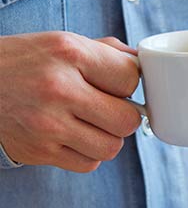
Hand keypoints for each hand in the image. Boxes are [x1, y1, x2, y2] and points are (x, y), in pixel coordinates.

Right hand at [0, 31, 141, 171]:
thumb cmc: (23, 62)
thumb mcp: (61, 43)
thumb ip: (107, 53)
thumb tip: (144, 66)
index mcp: (69, 53)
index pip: (131, 79)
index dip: (127, 83)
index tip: (113, 83)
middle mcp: (58, 88)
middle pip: (128, 120)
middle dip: (123, 116)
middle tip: (106, 108)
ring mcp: (46, 124)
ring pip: (111, 147)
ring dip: (106, 138)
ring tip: (87, 123)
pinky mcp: (37, 151)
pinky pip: (88, 164)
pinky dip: (86, 154)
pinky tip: (71, 136)